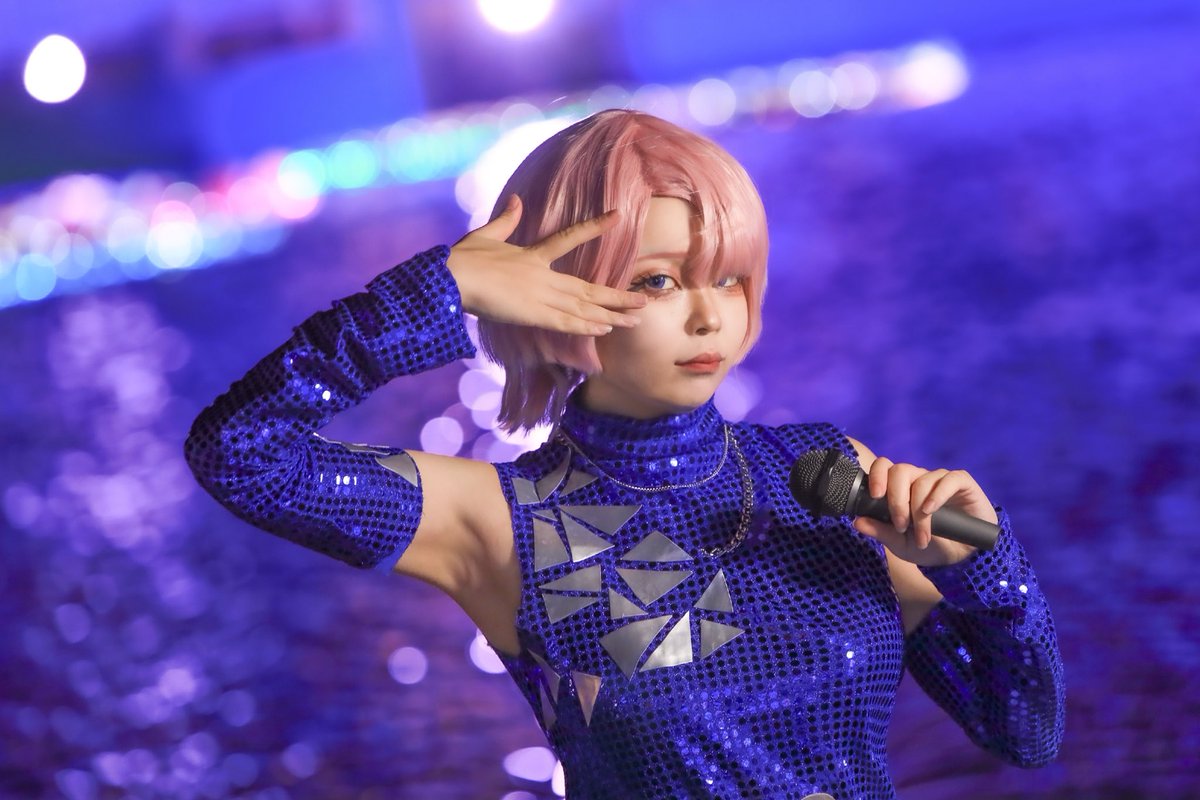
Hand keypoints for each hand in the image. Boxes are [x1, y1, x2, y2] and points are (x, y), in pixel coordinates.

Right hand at [446, 195, 647, 335]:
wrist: (453, 278)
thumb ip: (506, 219)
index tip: (617, 216)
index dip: (594, 227)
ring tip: (635, 320)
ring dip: (611, 315)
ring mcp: (541, 296)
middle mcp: (544, 276)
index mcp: (533, 255)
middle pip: (588, 288)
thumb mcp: (486, 235)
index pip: (569, 238)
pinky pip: (566, 323)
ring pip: (583, 308)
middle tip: (643, 301)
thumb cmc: (464, 259)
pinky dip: (587, 326)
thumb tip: (517, 199)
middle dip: (617, 296)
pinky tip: (606, 329)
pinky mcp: (533, 315)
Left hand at [850, 457, 997, 566]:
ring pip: (921, 480)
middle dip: (896, 500)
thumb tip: (856, 522)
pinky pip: (948, 479)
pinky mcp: (962, 483)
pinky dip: (937, 494)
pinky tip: (931, 510)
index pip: (883, 467)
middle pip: (899, 471)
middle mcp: (918, 479)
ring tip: (922, 536)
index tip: (875, 495)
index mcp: (899, 488)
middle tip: (900, 525)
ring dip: (918, 511)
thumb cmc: (928, 547)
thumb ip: (880, 532)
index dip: (877, 475)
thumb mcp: (900, 545)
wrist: (961, 557)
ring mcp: (939, 480)